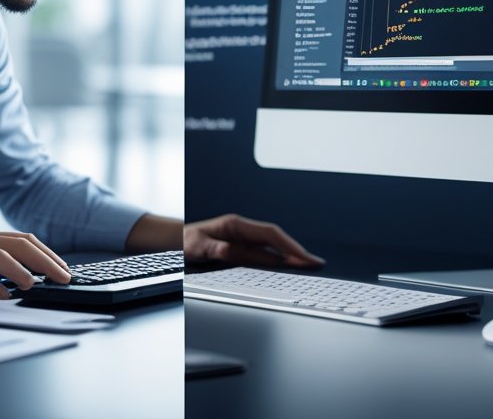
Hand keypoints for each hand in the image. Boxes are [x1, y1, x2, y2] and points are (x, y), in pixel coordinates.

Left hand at [183, 214, 323, 267]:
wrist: (177, 241)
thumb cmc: (186, 242)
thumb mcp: (197, 247)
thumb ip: (216, 250)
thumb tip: (232, 253)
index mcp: (235, 224)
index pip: (269, 233)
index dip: (288, 245)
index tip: (302, 256)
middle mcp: (243, 229)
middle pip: (276, 239)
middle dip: (296, 250)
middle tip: (315, 263)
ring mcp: (244, 237)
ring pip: (273, 246)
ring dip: (290, 255)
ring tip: (308, 266)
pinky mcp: (243, 247)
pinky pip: (266, 252)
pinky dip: (279, 259)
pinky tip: (289, 267)